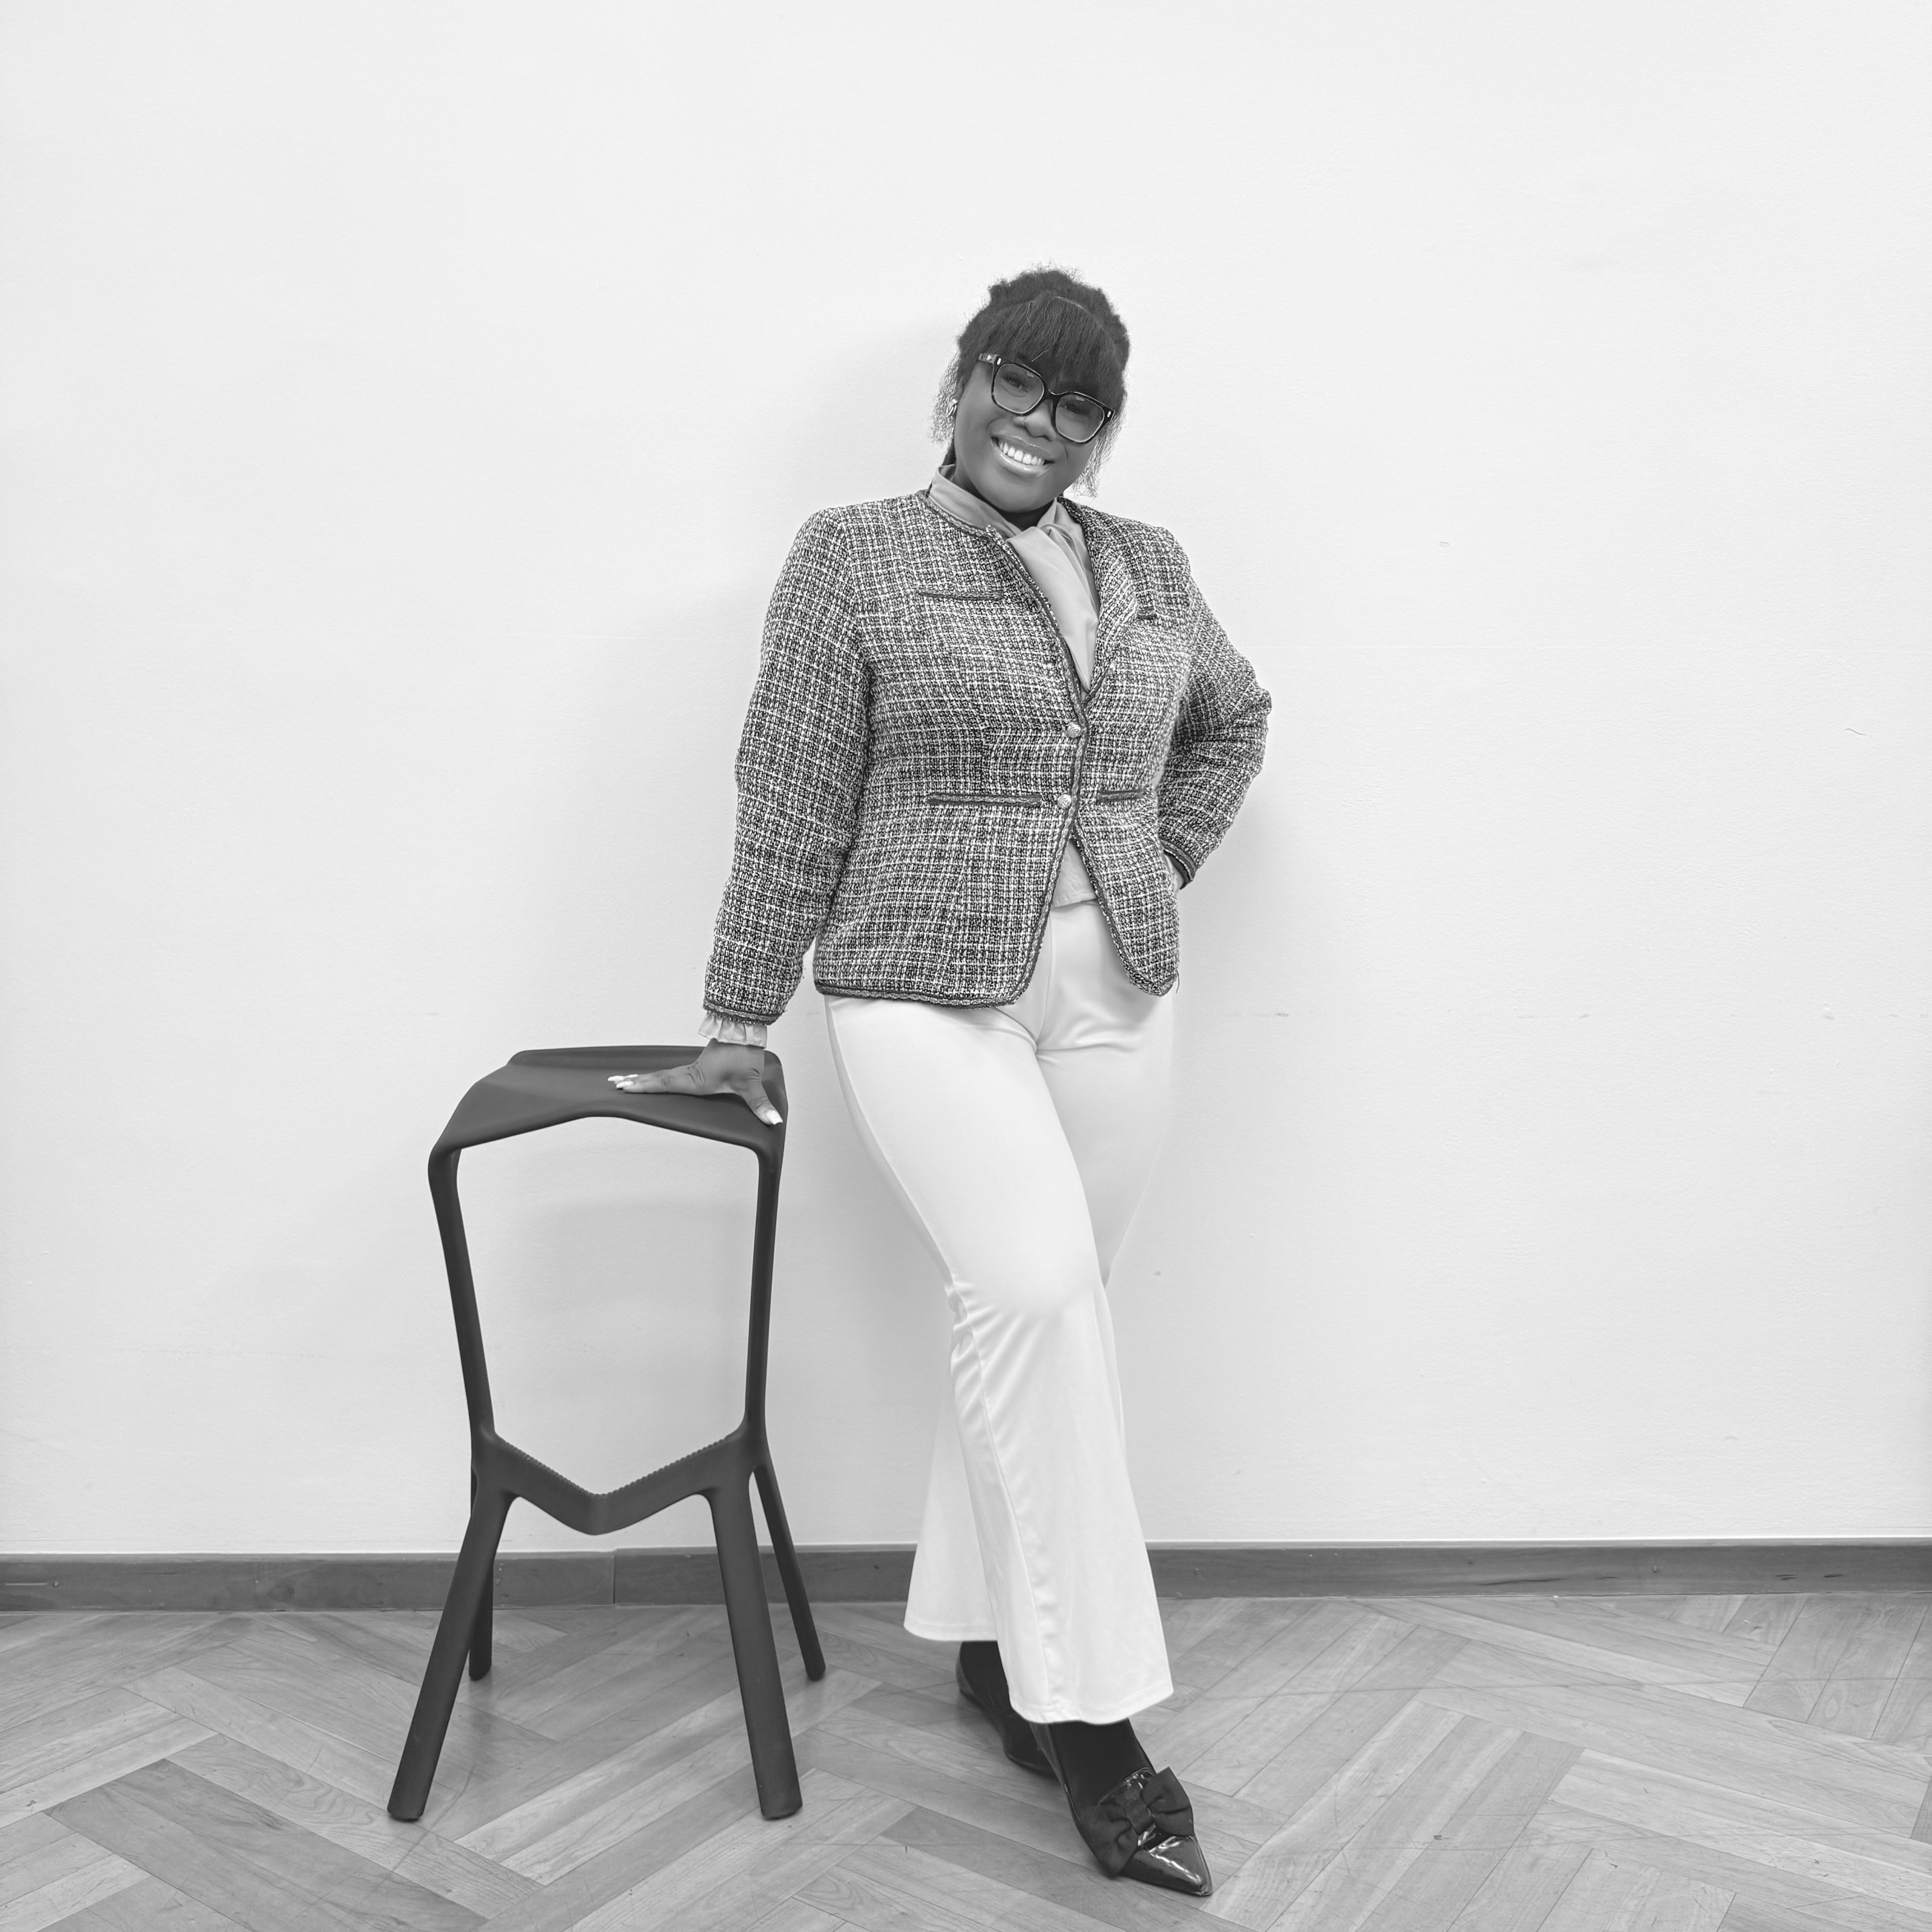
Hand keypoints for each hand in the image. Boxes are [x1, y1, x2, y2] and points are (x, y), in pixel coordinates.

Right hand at [607, 1043, 781, 1125]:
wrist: (747, 1028)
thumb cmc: (745, 1053)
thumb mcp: (752, 1081)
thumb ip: (759, 1104)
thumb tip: (772, 1122)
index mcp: (697, 1079)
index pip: (666, 1084)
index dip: (645, 1086)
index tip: (624, 1087)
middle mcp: (691, 1073)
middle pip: (658, 1078)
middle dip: (636, 1082)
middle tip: (614, 1084)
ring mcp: (694, 1067)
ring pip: (664, 1074)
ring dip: (645, 1078)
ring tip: (625, 1081)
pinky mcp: (701, 1064)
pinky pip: (673, 1071)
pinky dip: (659, 1075)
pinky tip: (655, 1079)